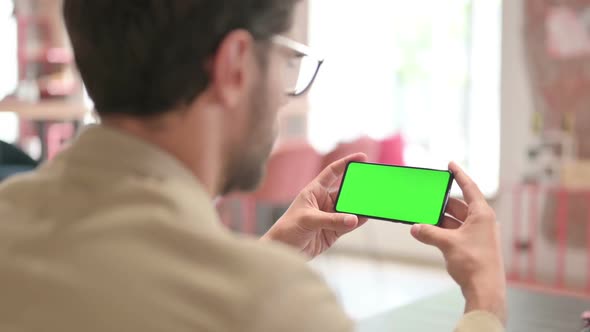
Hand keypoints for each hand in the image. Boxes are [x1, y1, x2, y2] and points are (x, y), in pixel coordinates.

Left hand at [261, 153, 368, 257]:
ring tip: (374, 202)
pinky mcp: (333, 231)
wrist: (282, 250)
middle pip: (345, 192)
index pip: (332, 172)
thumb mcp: (309, 220)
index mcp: (314, 191)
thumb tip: (354, 219)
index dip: (346, 163)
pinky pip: (349, 224)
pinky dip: (359, 220)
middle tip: (372, 185)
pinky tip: (368, 216)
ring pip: (349, 209)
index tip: (362, 157)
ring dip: (360, 206)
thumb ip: (332, 220)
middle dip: (358, 188)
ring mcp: (329, 217)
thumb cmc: (288, 229)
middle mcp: (323, 202)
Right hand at [410, 162, 505, 324]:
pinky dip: (443, 231)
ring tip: (422, 218)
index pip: (469, 188)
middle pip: (459, 205)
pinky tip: (429, 233)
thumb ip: (429, 232)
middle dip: (441, 203)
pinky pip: (455, 232)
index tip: (450, 164)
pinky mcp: (473, 246)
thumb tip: (415, 227)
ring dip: (439, 220)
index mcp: (482, 214)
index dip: (459, 175)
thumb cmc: (474, 263)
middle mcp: (482, 222)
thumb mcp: (447, 244)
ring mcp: (478, 235)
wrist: (485, 290)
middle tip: (426, 198)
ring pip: (455, 220)